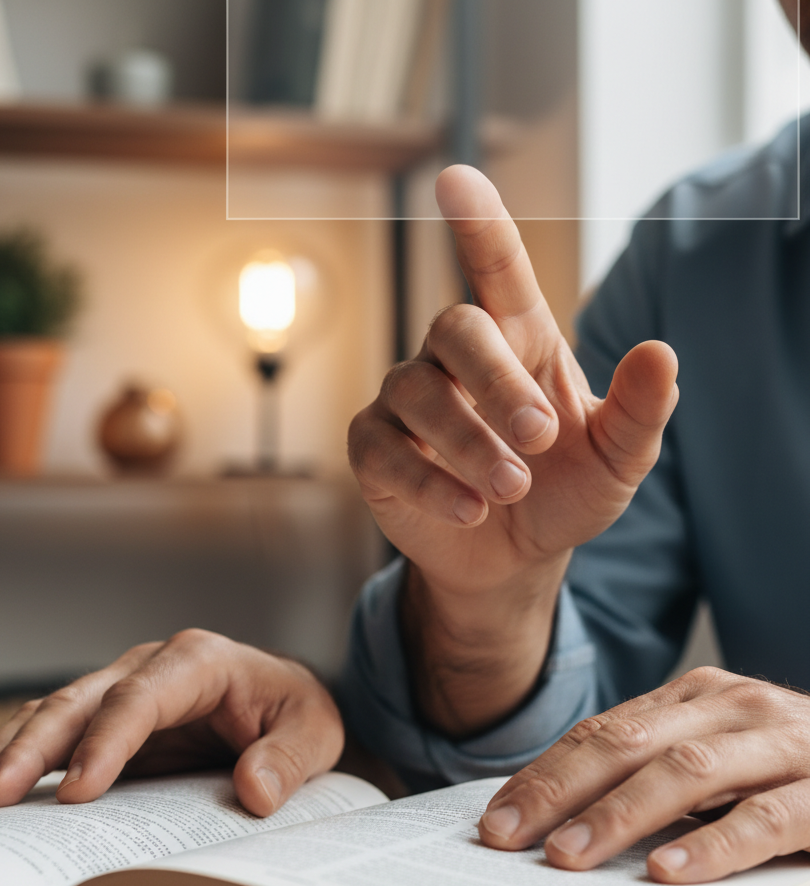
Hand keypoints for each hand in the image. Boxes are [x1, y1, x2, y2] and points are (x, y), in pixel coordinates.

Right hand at [0, 629, 343, 816]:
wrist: (283, 699)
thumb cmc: (296, 710)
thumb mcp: (315, 730)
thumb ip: (288, 757)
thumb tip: (253, 794)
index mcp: (197, 660)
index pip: (140, 698)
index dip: (106, 743)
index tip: (78, 794)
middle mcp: (147, 668)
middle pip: (78, 703)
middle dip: (30, 750)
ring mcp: (120, 690)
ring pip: (52, 715)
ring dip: (6, 755)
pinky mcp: (106, 720)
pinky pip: (54, 735)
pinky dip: (15, 760)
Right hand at [347, 165, 677, 733]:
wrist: (512, 557)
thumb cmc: (564, 492)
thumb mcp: (617, 459)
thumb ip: (641, 411)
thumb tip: (661, 352)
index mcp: (518, 342)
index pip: (496, 270)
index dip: (478, 225)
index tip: (457, 178)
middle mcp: (454, 360)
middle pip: (455, 330)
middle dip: (496, 383)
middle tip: (538, 440)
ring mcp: (407, 402)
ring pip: (416, 393)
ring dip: (468, 442)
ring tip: (509, 488)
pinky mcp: (374, 449)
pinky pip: (385, 449)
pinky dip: (429, 481)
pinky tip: (469, 510)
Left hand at [478, 669, 809, 882]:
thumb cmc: (790, 768)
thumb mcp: (718, 757)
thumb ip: (656, 772)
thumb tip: (559, 818)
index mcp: (696, 698)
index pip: (601, 732)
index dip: (544, 773)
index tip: (497, 816)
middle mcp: (734, 707)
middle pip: (627, 744)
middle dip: (559, 790)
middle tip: (509, 836)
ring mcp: (785, 742)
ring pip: (687, 773)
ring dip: (620, 816)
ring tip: (568, 856)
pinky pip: (769, 818)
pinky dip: (715, 845)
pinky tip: (668, 873)